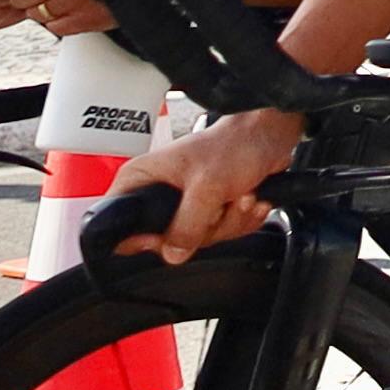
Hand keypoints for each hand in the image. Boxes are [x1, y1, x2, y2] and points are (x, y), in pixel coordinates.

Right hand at [108, 109, 304, 259]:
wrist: (270, 137)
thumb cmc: (235, 144)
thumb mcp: (206, 186)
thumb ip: (187, 224)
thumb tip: (172, 253)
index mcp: (141, 180)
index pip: (119, 225)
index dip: (143, 238)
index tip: (170, 233)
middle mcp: (158, 193)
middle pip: (167, 240)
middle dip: (205, 228)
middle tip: (219, 204)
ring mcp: (185, 204)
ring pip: (198, 239)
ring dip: (229, 222)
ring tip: (240, 196)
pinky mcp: (210, 209)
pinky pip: (221, 233)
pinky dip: (241, 220)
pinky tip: (248, 199)